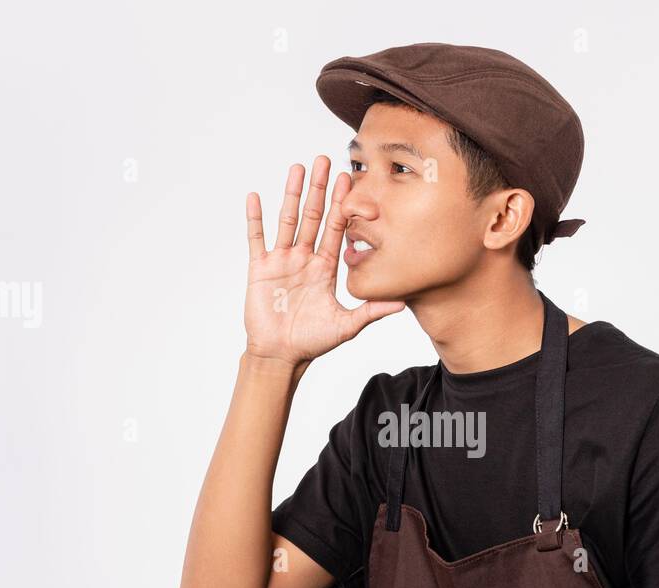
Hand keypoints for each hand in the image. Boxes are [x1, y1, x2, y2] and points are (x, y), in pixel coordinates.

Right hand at [244, 156, 404, 366]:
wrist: (281, 356)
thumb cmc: (312, 342)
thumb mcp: (347, 325)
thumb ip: (372, 310)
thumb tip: (403, 303)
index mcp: (326, 267)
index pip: (337, 228)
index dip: (344, 205)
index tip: (350, 180)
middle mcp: (305, 258)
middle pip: (314, 216)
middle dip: (321, 189)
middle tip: (326, 160)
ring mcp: (282, 261)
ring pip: (288, 220)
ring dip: (292, 194)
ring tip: (297, 168)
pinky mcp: (261, 269)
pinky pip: (257, 239)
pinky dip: (255, 219)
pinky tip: (255, 197)